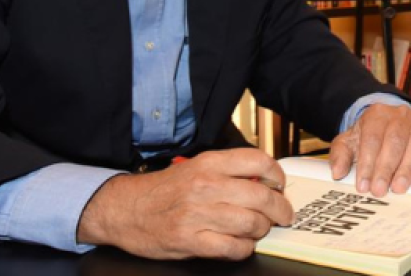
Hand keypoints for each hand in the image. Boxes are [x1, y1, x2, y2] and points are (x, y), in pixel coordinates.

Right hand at [77, 148, 293, 259]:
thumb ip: (227, 171)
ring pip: (250, 223)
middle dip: (280, 208)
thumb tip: (262, 181)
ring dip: (262, 230)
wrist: (127, 209)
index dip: (276, 174)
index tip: (280, 184)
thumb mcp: (196, 167)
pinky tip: (242, 244)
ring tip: (260, 229)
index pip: (257, 161)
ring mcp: (198, 214)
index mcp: (209, 163)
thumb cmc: (165, 189)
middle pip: (260, 196)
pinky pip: (232, 248)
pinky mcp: (190, 241)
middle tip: (283, 214)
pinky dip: (244, 249)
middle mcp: (206, 185)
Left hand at [328, 103, 410, 196]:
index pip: (371, 139)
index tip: (362, 186)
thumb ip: (340, 155)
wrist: (387, 119)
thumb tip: (337, 172)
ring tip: (399, 188)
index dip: (367, 163)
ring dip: (407, 168)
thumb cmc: (367, 135)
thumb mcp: (349, 140)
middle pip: (394, 141)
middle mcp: (398, 116)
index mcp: (376, 115)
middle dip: (385, 168)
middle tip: (379, 191)